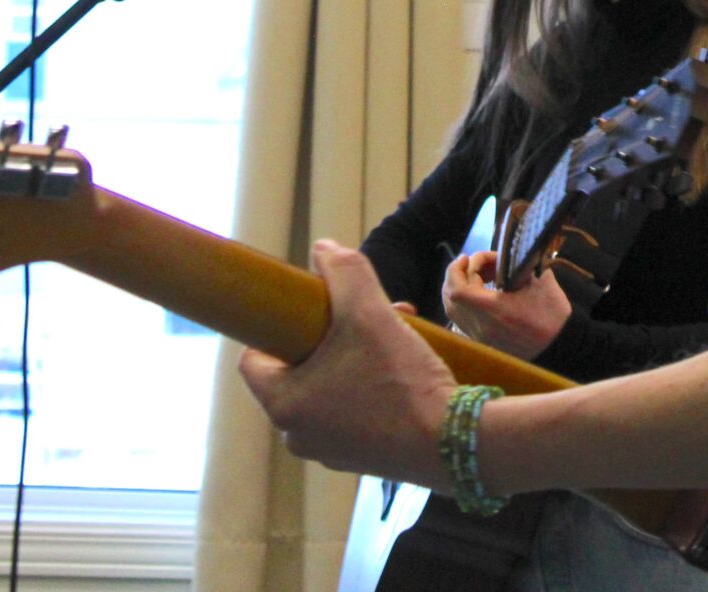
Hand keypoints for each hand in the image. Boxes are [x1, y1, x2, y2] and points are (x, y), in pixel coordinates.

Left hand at [238, 241, 453, 485]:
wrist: (453, 442)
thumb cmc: (400, 381)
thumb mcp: (369, 312)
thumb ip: (344, 272)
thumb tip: (323, 248)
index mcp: (284, 405)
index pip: (254, 358)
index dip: (278, 327)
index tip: (309, 311)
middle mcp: (298, 435)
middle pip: (298, 369)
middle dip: (329, 336)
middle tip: (362, 317)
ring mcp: (329, 452)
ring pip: (329, 387)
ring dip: (354, 356)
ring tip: (392, 333)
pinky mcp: (361, 459)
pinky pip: (352, 411)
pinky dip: (369, 385)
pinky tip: (404, 366)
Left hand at [441, 249, 572, 358]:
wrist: (561, 347)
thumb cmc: (553, 314)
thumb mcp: (541, 282)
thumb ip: (520, 265)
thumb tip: (510, 253)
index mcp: (494, 310)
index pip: (458, 290)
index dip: (456, 270)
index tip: (468, 257)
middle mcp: (481, 326)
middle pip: (450, 298)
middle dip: (458, 275)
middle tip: (474, 263)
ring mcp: (480, 338)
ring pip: (453, 310)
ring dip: (460, 288)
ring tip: (481, 275)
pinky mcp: (484, 343)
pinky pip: (462, 319)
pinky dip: (465, 302)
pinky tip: (483, 292)